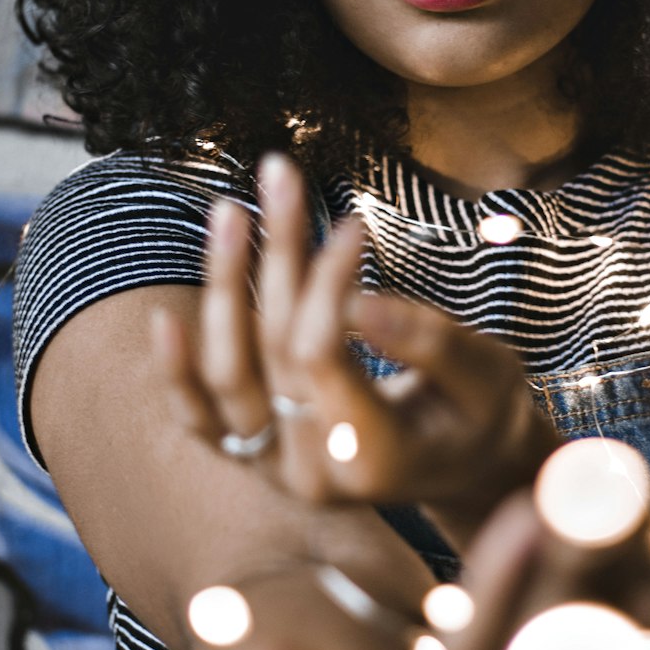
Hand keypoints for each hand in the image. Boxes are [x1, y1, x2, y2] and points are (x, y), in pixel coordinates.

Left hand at [152, 152, 557, 548]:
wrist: (464, 465)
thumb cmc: (481, 411)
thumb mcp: (484, 374)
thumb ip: (428, 343)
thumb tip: (359, 300)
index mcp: (373, 458)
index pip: (321, 354)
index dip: (327, 280)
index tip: (352, 222)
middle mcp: (315, 476)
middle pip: (275, 349)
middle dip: (279, 254)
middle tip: (281, 173)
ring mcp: (277, 472)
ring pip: (229, 374)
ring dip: (223, 288)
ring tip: (229, 210)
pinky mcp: (257, 460)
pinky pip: (202, 420)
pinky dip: (178, 374)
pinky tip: (166, 318)